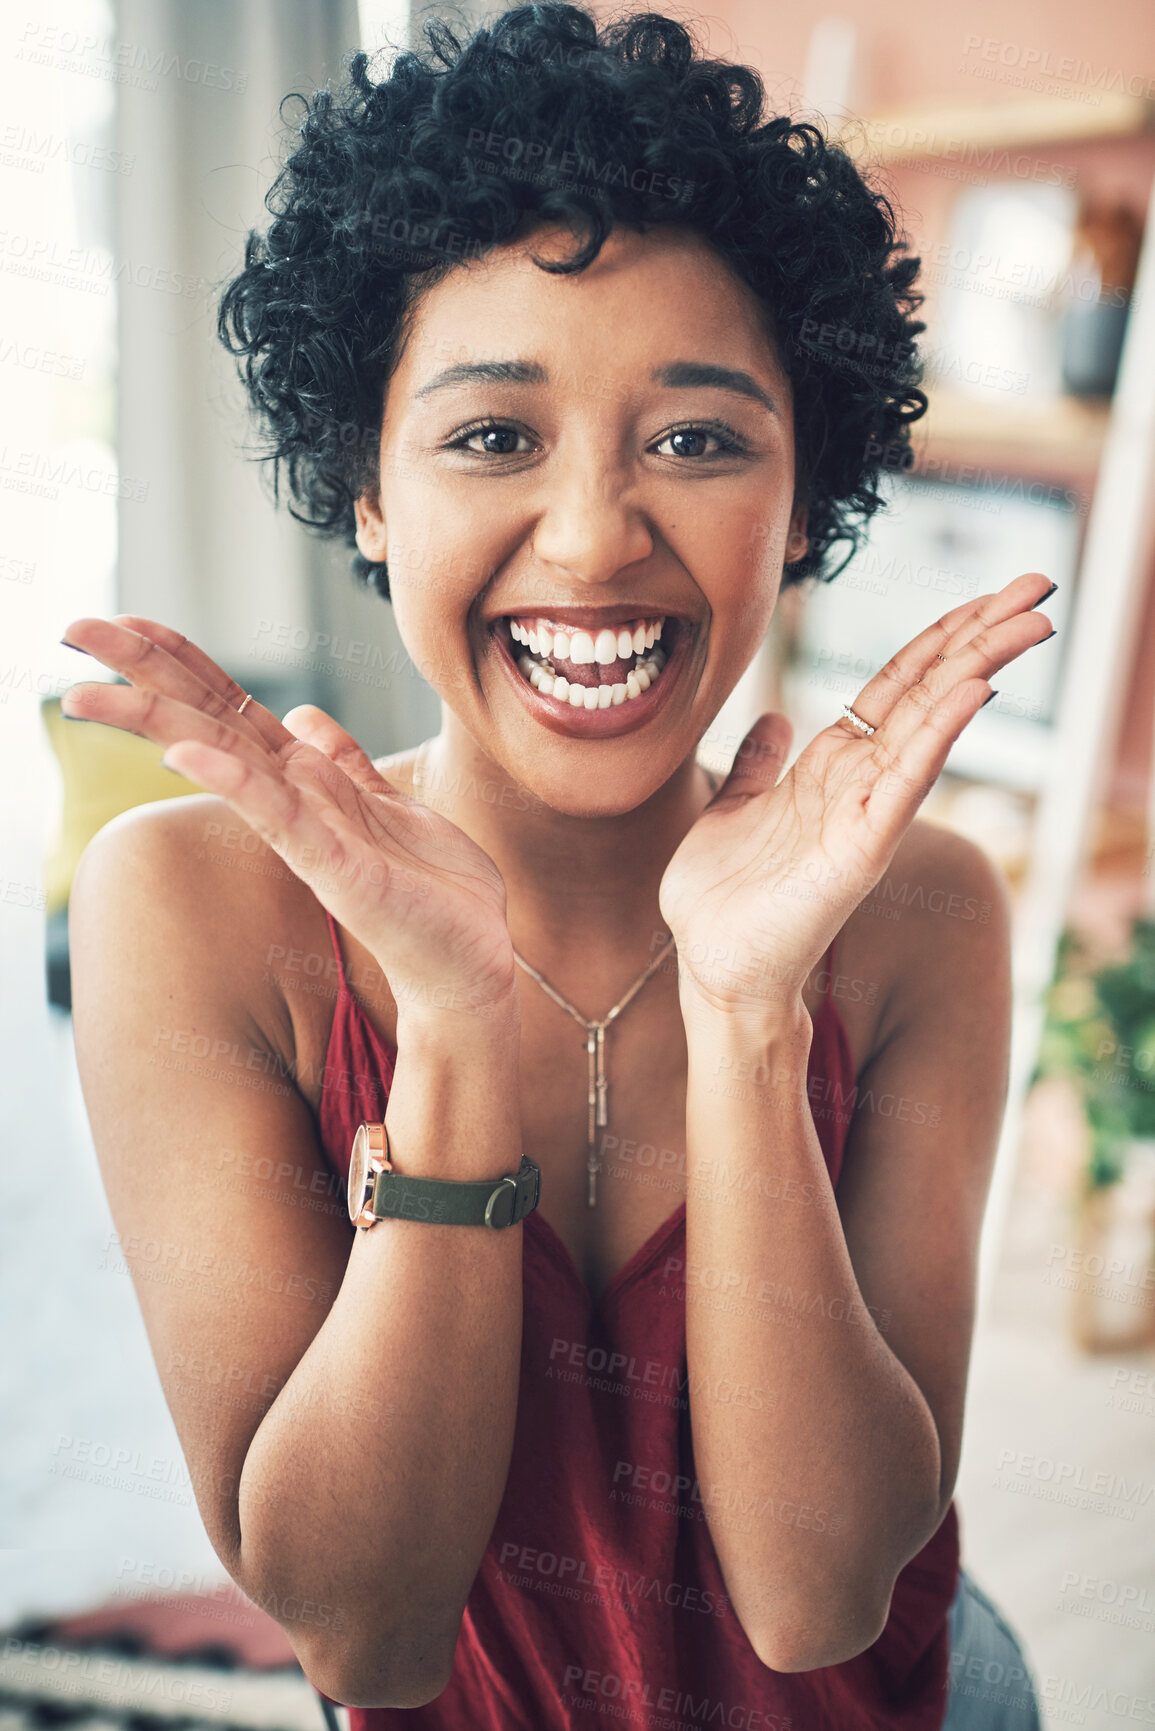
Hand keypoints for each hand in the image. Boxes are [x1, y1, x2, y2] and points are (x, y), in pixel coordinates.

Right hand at [59, 616, 517, 1018]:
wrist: (475, 964)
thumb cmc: (433, 894)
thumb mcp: (390, 808)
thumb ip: (344, 764)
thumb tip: (301, 716)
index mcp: (308, 784)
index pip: (231, 708)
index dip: (182, 660)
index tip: (124, 619)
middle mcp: (296, 806)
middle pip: (209, 723)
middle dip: (142, 677)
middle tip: (74, 630)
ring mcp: (311, 839)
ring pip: (227, 763)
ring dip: (160, 722)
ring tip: (92, 692)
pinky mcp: (340, 871)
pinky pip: (280, 819)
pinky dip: (234, 783)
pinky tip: (186, 753)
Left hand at [659, 573, 1056, 1017]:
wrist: (712, 969)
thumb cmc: (721, 900)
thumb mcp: (732, 809)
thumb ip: (756, 764)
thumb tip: (772, 718)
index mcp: (832, 769)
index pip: (896, 687)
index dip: (939, 638)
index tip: (985, 597)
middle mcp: (861, 785)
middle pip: (930, 691)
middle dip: (982, 635)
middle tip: (1037, 585)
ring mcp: (868, 814)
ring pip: (932, 724)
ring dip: (979, 667)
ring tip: (1029, 621)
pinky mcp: (861, 848)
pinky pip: (907, 779)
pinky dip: (941, 732)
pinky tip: (976, 690)